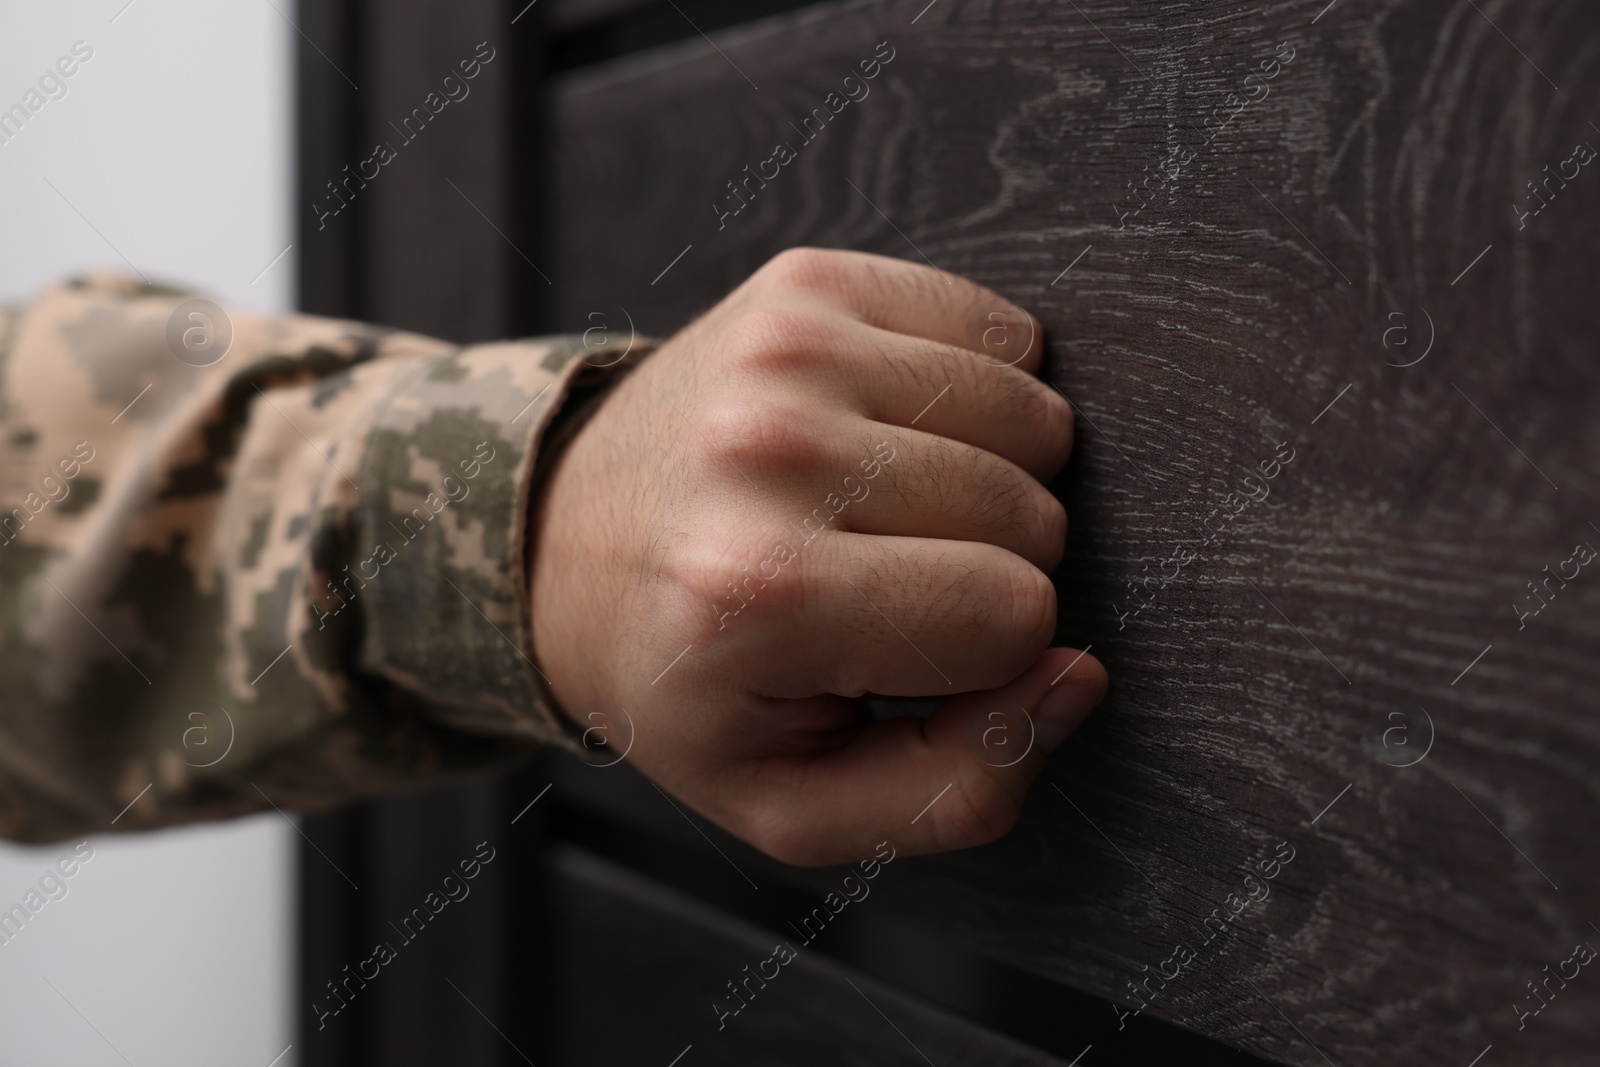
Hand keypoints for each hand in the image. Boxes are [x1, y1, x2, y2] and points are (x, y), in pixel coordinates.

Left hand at [528, 248, 1106, 865]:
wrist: (566, 547)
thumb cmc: (691, 682)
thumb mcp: (798, 801)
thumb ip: (961, 788)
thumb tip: (1078, 674)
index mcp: (761, 593)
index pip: (1013, 616)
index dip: (983, 656)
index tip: (899, 651)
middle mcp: (770, 449)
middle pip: (1028, 510)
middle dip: (987, 566)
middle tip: (883, 582)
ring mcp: (788, 349)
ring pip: (1032, 415)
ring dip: (989, 475)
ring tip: (887, 510)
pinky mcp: (808, 284)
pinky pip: (1002, 328)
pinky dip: (977, 390)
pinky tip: (894, 436)